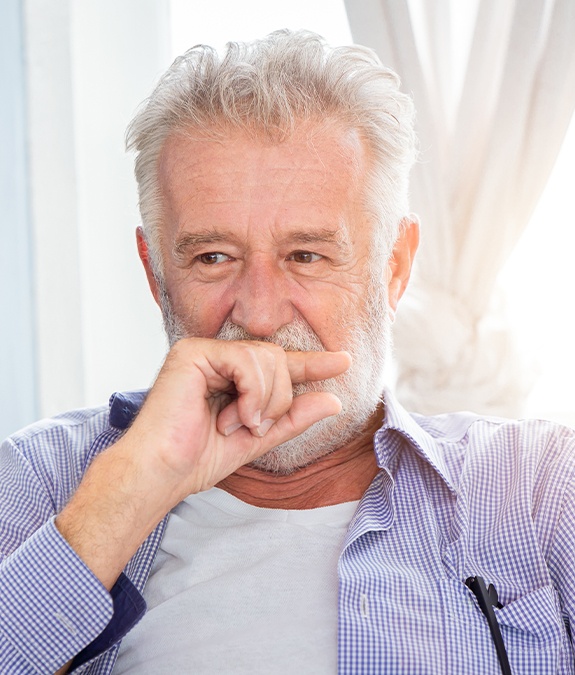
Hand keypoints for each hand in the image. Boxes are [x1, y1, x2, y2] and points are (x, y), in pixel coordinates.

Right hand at [124, 338, 350, 501]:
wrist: (160, 473)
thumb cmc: (198, 459)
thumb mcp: (258, 439)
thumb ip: (293, 418)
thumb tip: (333, 400)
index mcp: (232, 377)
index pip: (279, 364)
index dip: (312, 363)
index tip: (344, 361)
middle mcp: (219, 358)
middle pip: (278, 358)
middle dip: (280, 398)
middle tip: (255, 428)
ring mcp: (205, 352)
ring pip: (267, 357)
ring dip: (265, 400)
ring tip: (240, 425)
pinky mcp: (193, 351)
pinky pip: (246, 360)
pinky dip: (252, 392)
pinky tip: (234, 416)